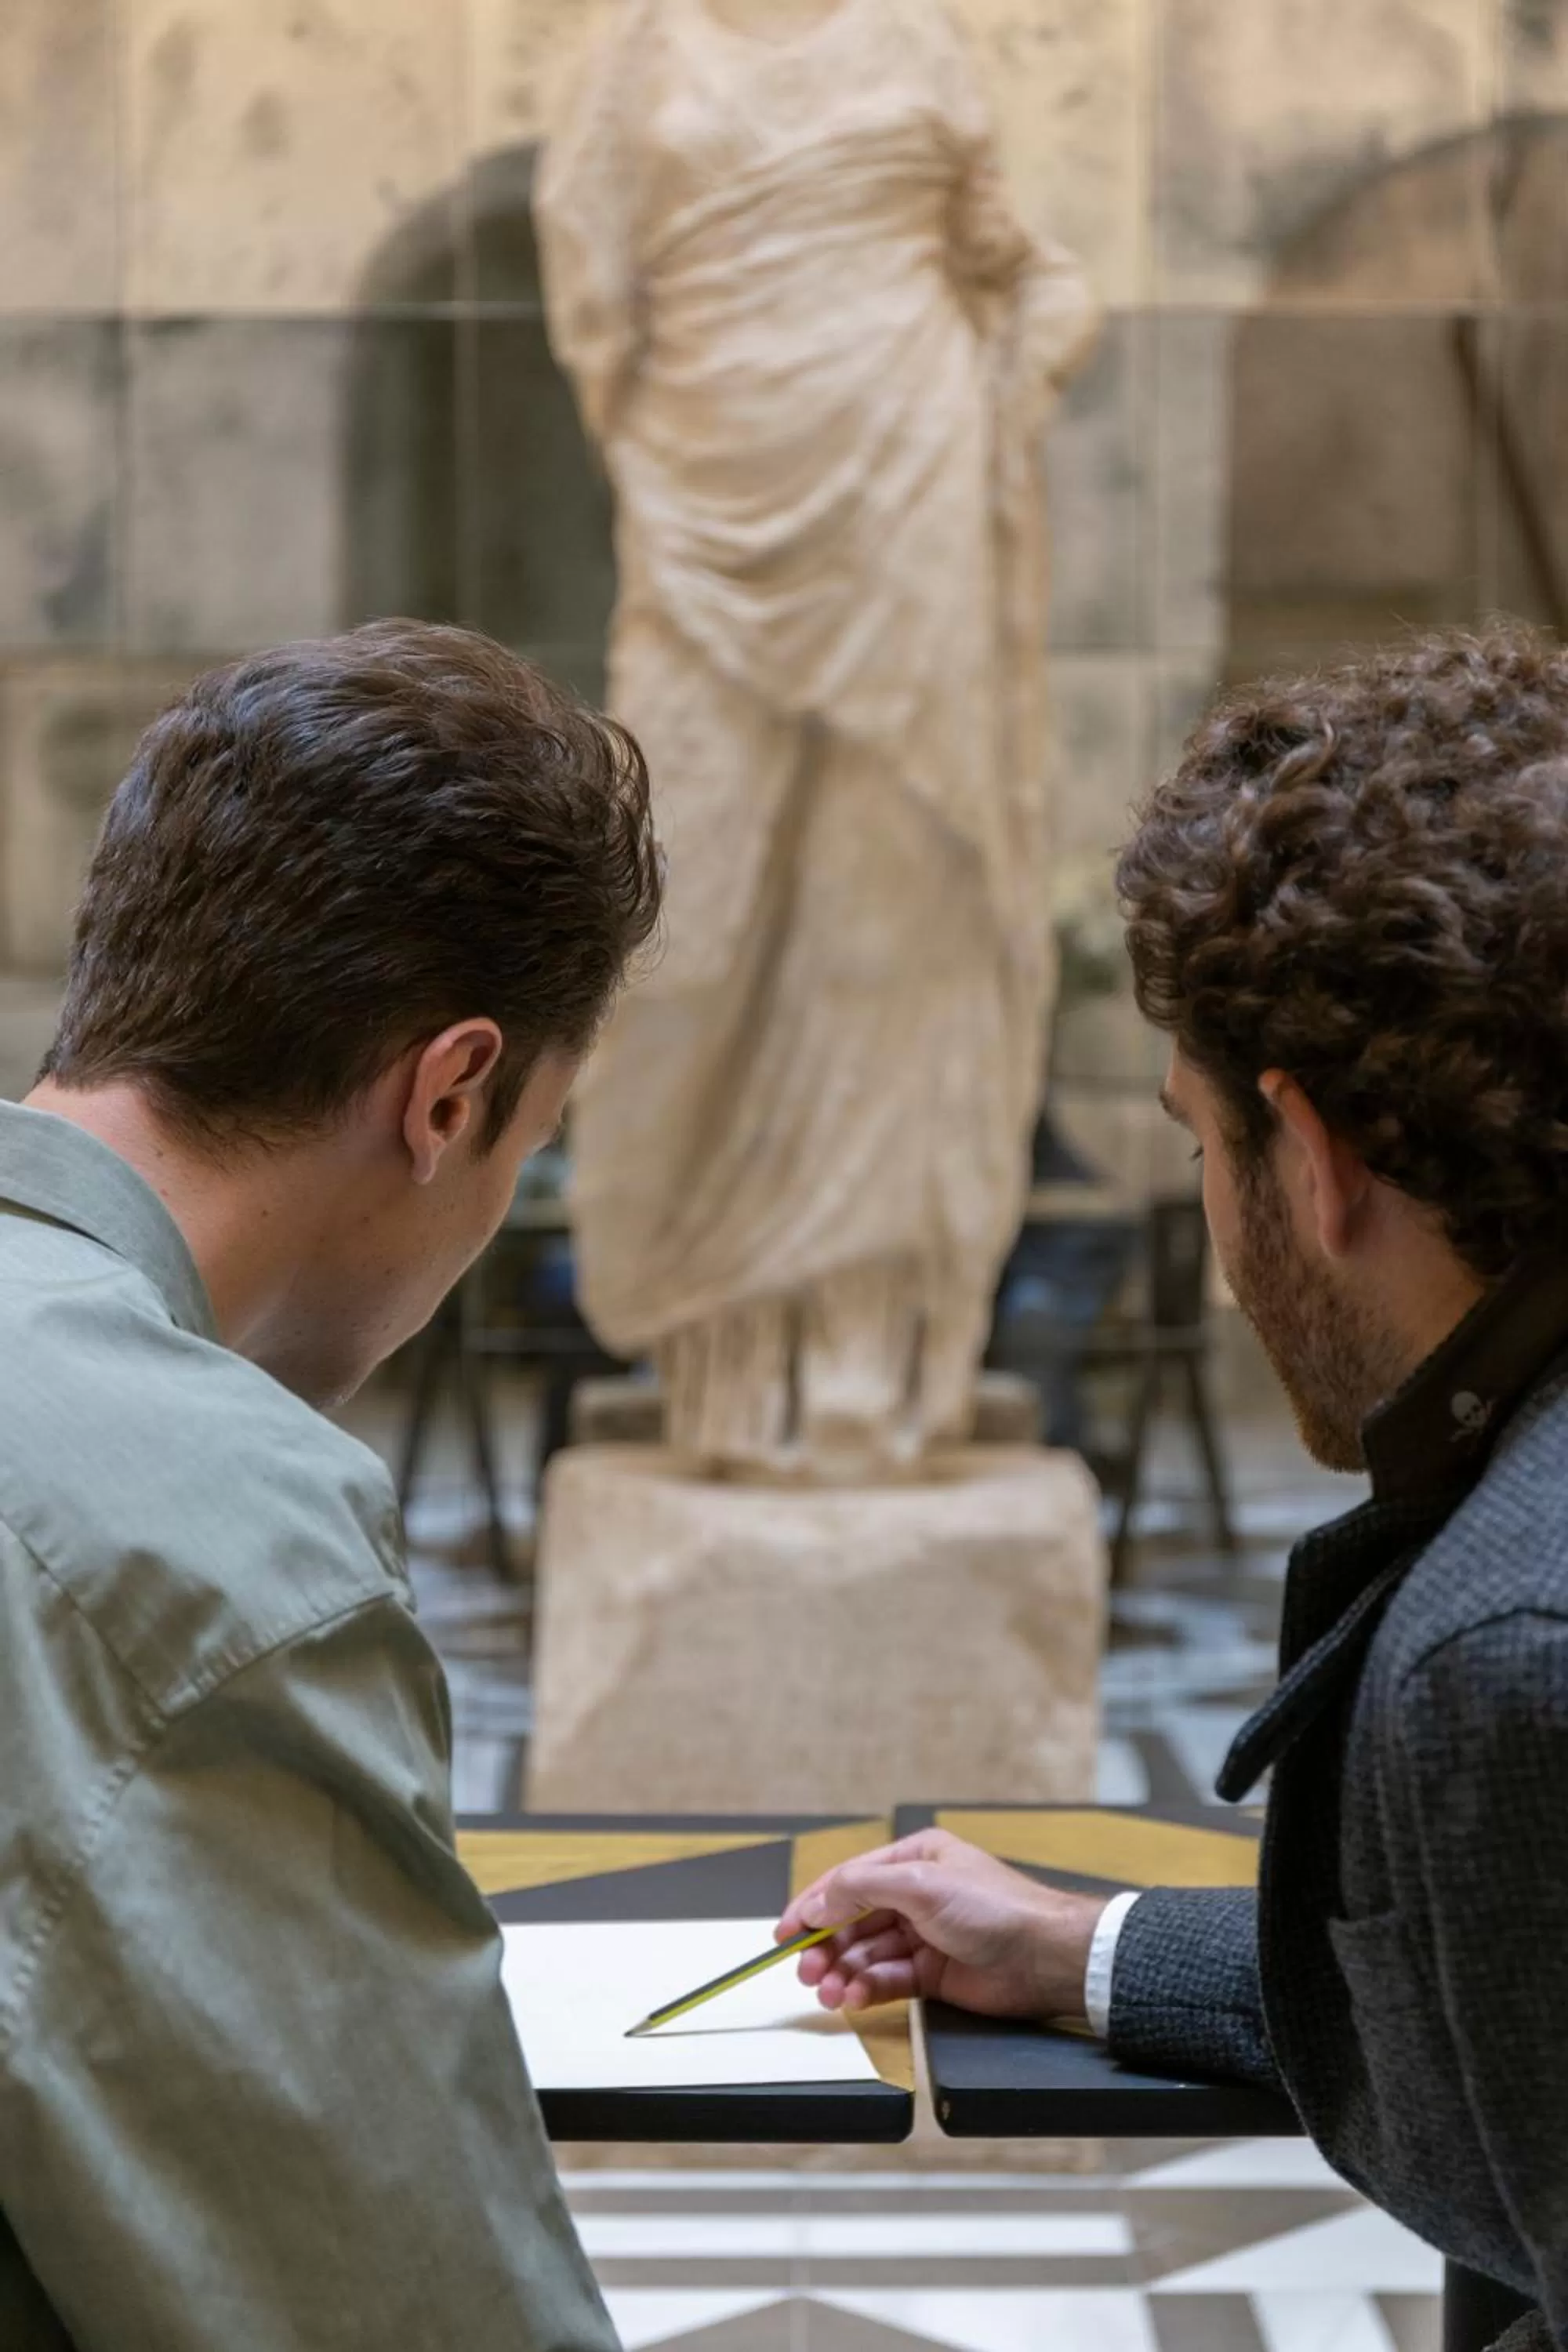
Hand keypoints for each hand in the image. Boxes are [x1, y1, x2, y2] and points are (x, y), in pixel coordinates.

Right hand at [775, 1830, 1107, 2021]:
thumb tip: (817, 1902)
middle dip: (825, 1945)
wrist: (1044, 1957)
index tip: (783, 1933)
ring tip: (828, 1992)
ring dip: (842, 1972)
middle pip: (853, 1920)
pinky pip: (886, 1980)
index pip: (849, 1880)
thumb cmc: (993, 1908)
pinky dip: (866, 1989)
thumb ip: (862, 1889)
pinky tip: (853, 1999)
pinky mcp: (932, 1974)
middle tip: (806, 1971)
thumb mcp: (921, 1885)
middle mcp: (915, 1896)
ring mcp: (923, 1936)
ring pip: (866, 1954)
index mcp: (914, 1860)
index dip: (813, 1905)